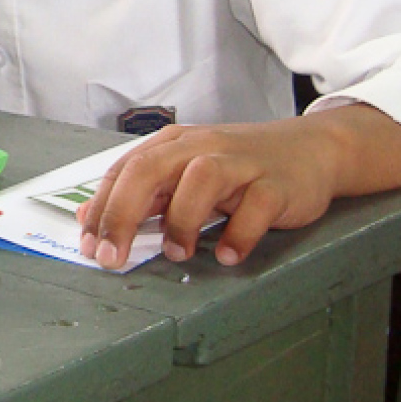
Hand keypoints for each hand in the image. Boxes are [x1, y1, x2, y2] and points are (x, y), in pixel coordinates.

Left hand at [75, 119, 341, 269]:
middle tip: (112, 257)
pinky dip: (238, 235)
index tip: (89, 247)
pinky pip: (255, 207)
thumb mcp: (186, 172)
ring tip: (176, 252)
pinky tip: (228, 255)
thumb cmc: (240, 167)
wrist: (311, 150)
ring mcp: (241, 164)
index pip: (124, 171)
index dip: (101, 210)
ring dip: (181, 220)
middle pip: (150, 170)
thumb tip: (88, 216)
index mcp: (174, 144)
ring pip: (200, 179)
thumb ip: (142, 193)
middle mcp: (202, 147)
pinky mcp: (275, 184)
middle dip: (122, 215)